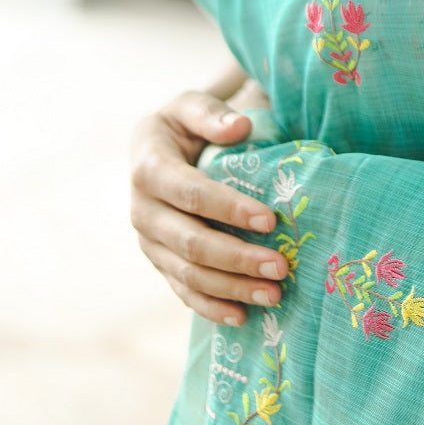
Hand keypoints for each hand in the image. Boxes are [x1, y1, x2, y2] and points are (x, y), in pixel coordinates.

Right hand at [130, 88, 287, 325]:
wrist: (155, 149)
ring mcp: (149, 242)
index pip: (191, 193)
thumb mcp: (192, 107)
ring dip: (231, 289)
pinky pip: (182, 291)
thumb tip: (240, 127)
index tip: (270, 220)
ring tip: (275, 295)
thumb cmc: (184, 125)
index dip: (230, 208)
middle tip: (282, 268)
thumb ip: (213, 114)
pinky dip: (211, 308)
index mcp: (148, 167)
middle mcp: (142, 210)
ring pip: (188, 273)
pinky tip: (243, 317)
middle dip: (237, 258)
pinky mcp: (159, 262)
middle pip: (191, 242)